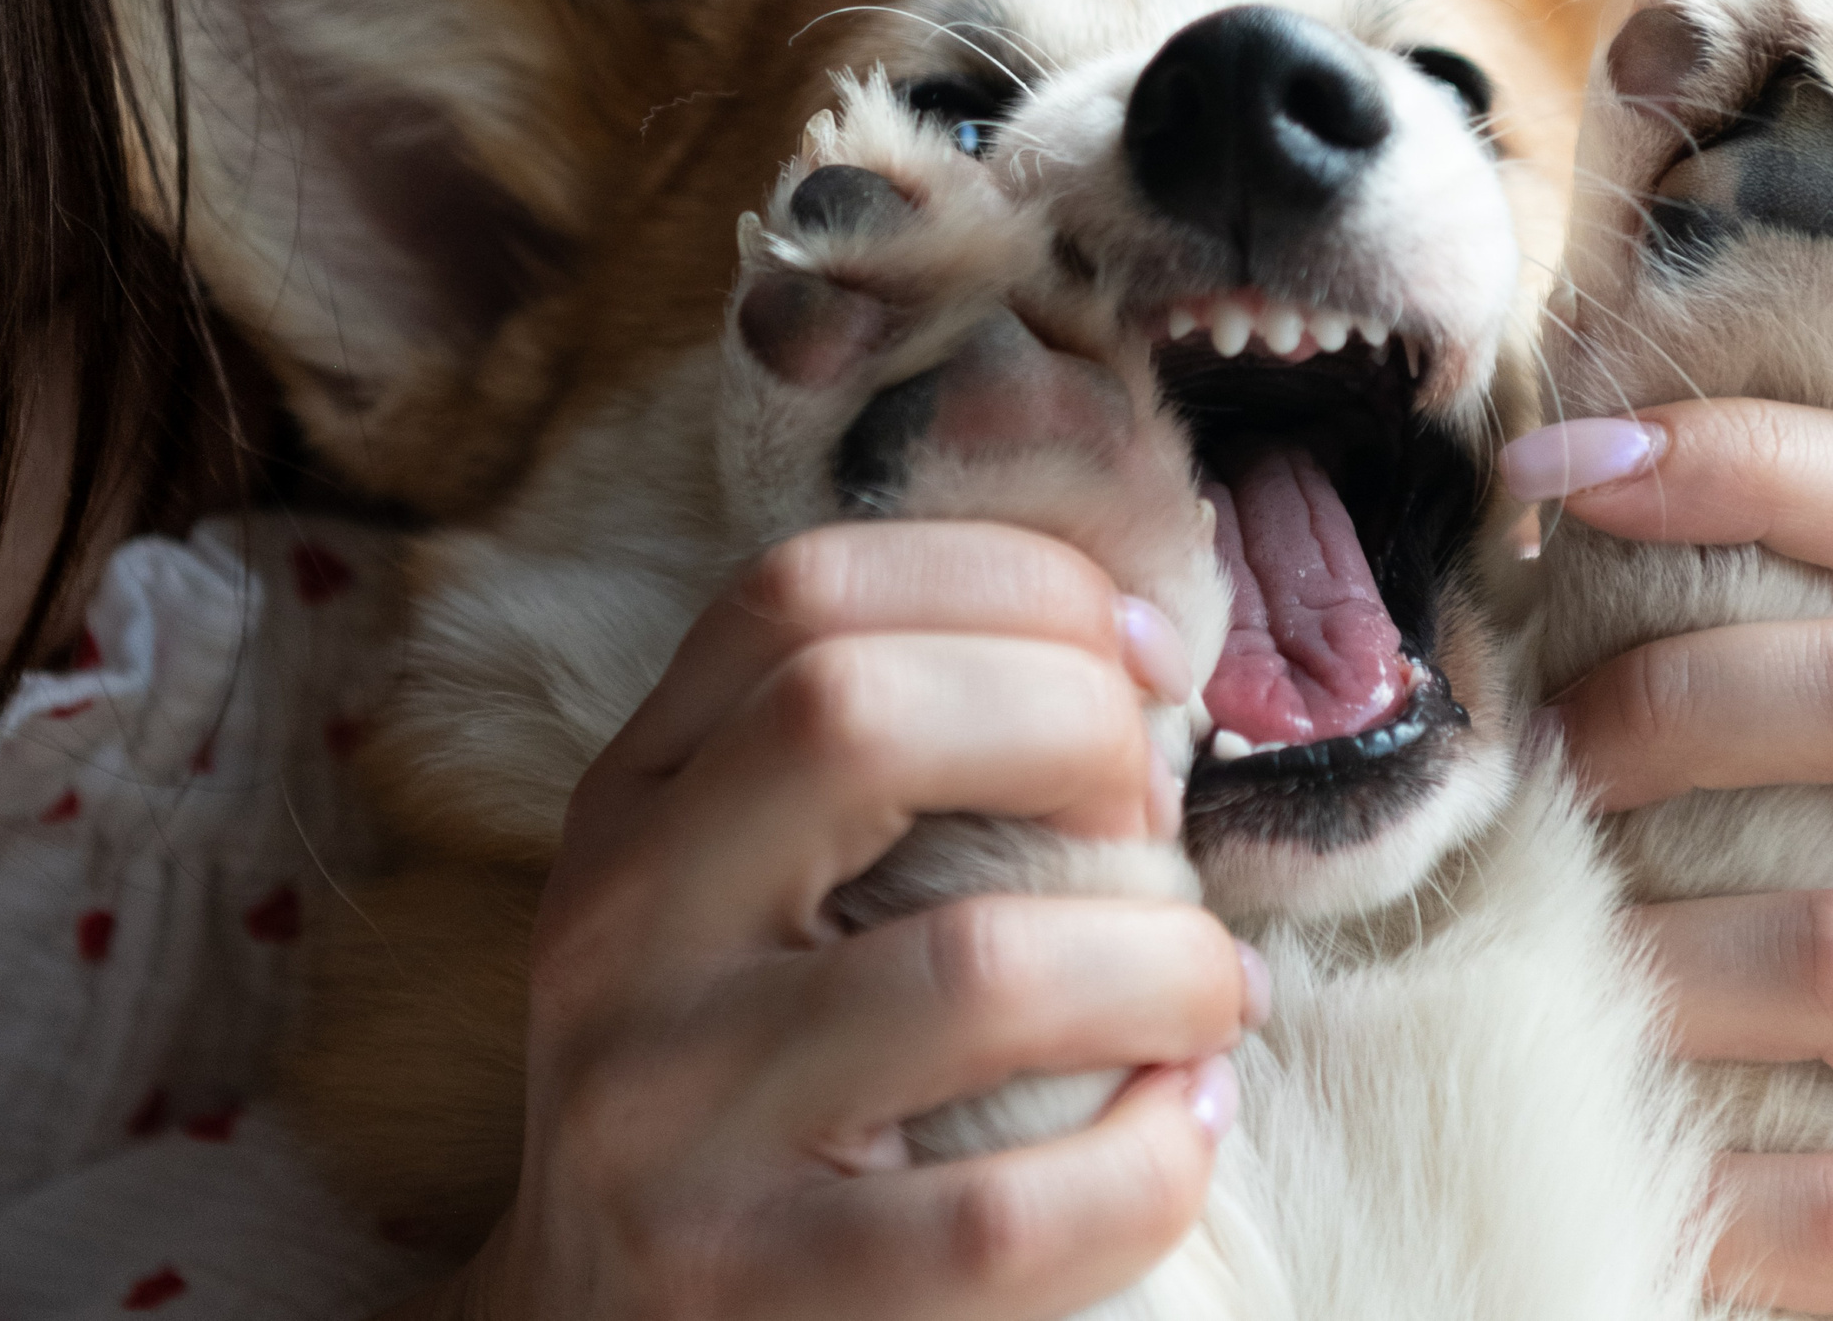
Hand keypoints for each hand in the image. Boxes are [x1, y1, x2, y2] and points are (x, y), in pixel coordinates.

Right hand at [423, 522, 1259, 1320]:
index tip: (1138, 652)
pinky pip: (1011, 1212)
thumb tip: (1133, 674)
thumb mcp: (735, 887)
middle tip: (1157, 814)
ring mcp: (673, 1119)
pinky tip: (1180, 1122)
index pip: (800, 594)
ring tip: (1210, 994)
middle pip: (853, 717)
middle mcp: (623, 931)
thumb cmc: (741, 1073)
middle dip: (1074, 728)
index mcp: (633, 800)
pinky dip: (1152, 1158)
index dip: (1009, 582)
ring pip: (980, 968)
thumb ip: (869, 767)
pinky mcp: (756, 1287)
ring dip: (1166, 962)